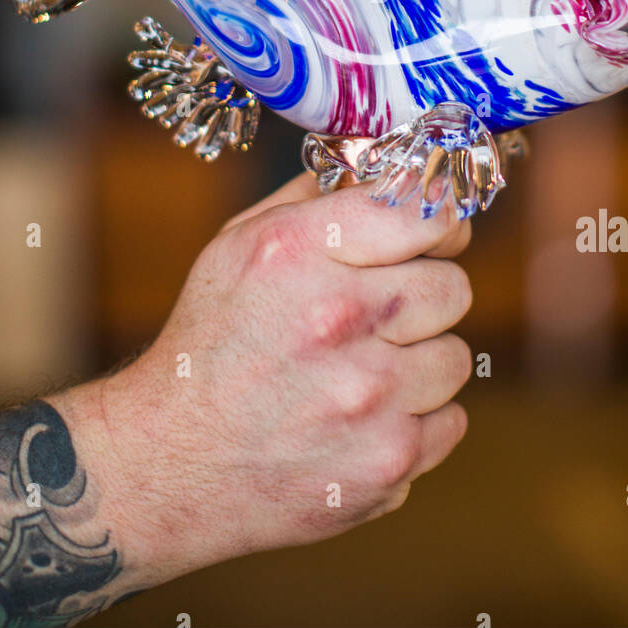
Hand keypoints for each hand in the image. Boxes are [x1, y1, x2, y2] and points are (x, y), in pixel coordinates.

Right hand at [72, 174, 472, 588]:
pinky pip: (452, 422)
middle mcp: (336, 317)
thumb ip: (316, 197)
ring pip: (457, 357)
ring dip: (420, 364)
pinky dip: (416, 423)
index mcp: (298, 250)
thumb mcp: (238, 245)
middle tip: (382, 316)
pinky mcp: (387, 462)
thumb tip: (385, 164)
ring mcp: (367, 397)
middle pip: (454, 287)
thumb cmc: (209, 345)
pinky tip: (363, 420)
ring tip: (363, 373)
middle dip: (425, 298)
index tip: (432, 237)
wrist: (170, 463)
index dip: (439, 222)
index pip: (424, 211)